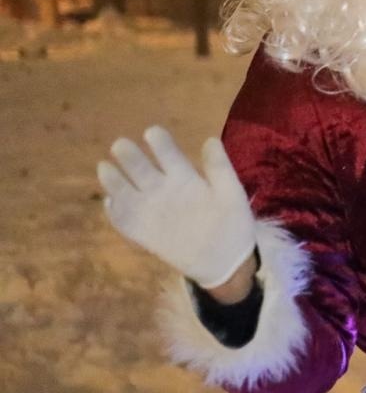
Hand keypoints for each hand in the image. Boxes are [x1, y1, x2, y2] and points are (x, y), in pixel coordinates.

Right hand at [98, 126, 256, 289]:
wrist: (226, 259)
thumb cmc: (232, 222)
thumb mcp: (231, 193)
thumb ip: (219, 169)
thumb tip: (210, 140)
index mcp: (184, 176)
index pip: (168, 153)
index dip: (159, 142)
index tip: (152, 133)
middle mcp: (163, 189)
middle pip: (141, 167)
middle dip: (129, 156)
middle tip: (120, 145)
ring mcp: (150, 210)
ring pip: (125, 190)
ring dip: (113, 180)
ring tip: (105, 168)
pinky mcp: (142, 232)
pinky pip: (123, 221)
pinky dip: (114, 212)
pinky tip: (111, 202)